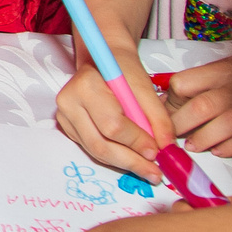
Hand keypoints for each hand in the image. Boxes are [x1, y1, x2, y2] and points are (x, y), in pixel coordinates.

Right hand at [54, 31, 172, 181]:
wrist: (104, 59)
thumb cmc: (124, 69)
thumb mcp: (145, 87)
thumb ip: (158, 117)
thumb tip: (166, 147)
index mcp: (85, 86)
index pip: (112, 125)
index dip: (136, 141)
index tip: (157, 151)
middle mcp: (68, 103)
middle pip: (100, 144)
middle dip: (131, 161)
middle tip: (153, 172)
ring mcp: (64, 117)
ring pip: (96, 151)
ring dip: (124, 163)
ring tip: (146, 169)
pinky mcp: (68, 128)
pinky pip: (93, 149)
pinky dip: (114, 157)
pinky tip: (132, 158)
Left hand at [157, 55, 231, 154]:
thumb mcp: (228, 70)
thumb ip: (199, 83)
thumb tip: (164, 102)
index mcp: (224, 69)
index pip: (184, 83)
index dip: (170, 102)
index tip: (165, 113)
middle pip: (201, 106)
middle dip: (181, 125)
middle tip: (174, 135)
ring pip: (225, 123)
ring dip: (203, 138)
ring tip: (193, 145)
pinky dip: (230, 147)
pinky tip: (219, 149)